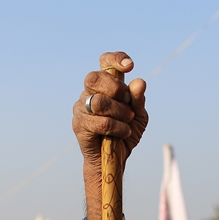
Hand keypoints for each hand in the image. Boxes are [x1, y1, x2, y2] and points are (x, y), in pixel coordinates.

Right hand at [72, 52, 147, 219]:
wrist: (116, 160)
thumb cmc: (126, 134)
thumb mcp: (139, 116)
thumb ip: (138, 99)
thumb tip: (139, 82)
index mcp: (105, 86)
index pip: (105, 62)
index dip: (115, 59)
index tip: (129, 66)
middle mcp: (89, 93)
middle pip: (94, 77)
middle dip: (115, 88)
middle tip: (127, 102)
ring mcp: (81, 109)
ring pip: (98, 101)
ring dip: (119, 111)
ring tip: (128, 121)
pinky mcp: (79, 126)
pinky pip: (100, 122)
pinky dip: (117, 127)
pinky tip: (124, 132)